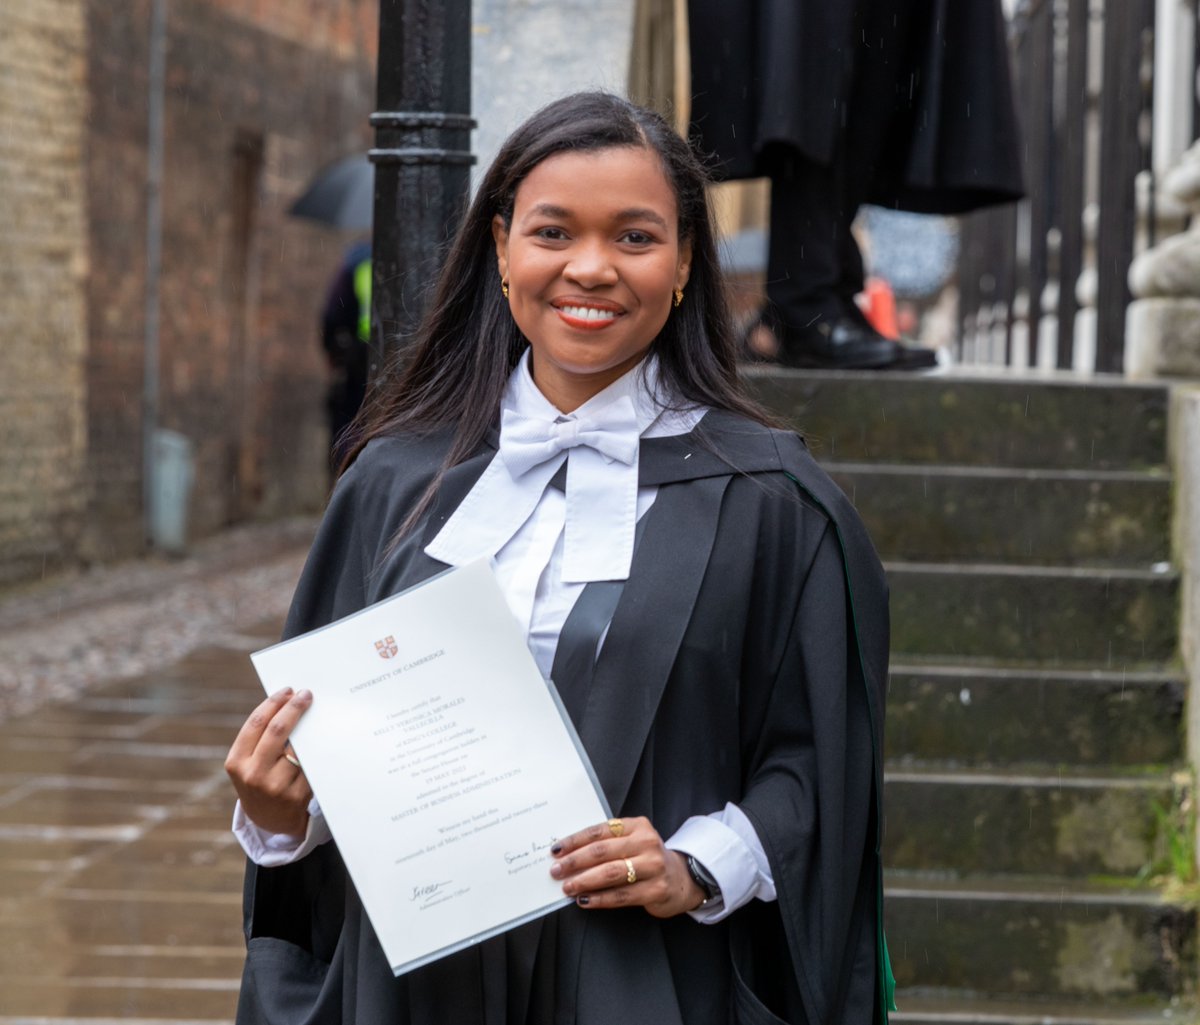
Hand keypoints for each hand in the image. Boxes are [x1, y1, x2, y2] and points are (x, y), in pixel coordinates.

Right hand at [225, 687, 313, 836]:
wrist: (269, 820)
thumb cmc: (260, 779)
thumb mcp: (248, 762)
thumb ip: (261, 737)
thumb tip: (289, 701)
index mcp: (237, 762)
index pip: (256, 724)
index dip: (273, 703)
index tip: (288, 690)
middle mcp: (254, 775)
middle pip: (277, 730)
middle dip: (294, 708)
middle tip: (306, 694)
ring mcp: (276, 787)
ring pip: (298, 747)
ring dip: (308, 728)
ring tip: (316, 715)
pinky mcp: (297, 796)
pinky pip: (310, 764)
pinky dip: (316, 749)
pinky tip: (322, 739)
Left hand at [549, 817, 705, 918]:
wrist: (681, 879)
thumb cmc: (646, 859)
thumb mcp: (632, 842)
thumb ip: (607, 844)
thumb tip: (568, 856)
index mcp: (637, 825)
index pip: (599, 831)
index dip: (575, 840)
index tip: (556, 850)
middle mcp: (647, 842)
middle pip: (603, 851)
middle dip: (575, 862)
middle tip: (556, 871)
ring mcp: (653, 866)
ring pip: (611, 873)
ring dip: (585, 881)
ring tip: (567, 887)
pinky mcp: (656, 889)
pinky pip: (621, 895)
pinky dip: (600, 899)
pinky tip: (585, 900)